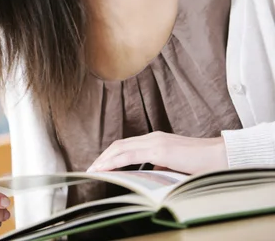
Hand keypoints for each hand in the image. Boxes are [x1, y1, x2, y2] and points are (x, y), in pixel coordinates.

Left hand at [87, 132, 227, 174]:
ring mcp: (156, 142)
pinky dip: (116, 161)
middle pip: (119, 145)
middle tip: (90, 169)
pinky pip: (132, 155)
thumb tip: (151, 173)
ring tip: (93, 170)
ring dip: (105, 159)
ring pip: (122, 148)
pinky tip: (107, 169)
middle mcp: (153, 138)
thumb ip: (162, 166)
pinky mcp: (160, 150)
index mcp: (156, 140)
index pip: (126, 146)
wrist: (219, 156)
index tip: (99, 166)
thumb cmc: (201, 163)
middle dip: (102, 157)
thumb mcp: (176, 165)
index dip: (110, 155)